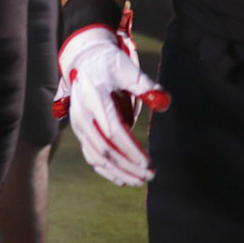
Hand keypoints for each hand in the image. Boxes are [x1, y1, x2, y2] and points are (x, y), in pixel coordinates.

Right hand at [54, 25, 168, 186]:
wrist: (86, 61)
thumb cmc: (110, 65)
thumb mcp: (127, 68)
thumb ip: (145, 85)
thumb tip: (164, 101)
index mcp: (94, 97)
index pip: (113, 130)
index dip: (130, 148)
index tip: (147, 161)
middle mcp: (82, 115)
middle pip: (104, 148)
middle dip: (127, 165)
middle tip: (149, 175)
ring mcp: (79, 126)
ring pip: (97, 157)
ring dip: (118, 172)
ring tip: (140, 181)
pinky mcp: (81, 133)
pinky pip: (92, 157)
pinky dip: (106, 171)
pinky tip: (123, 179)